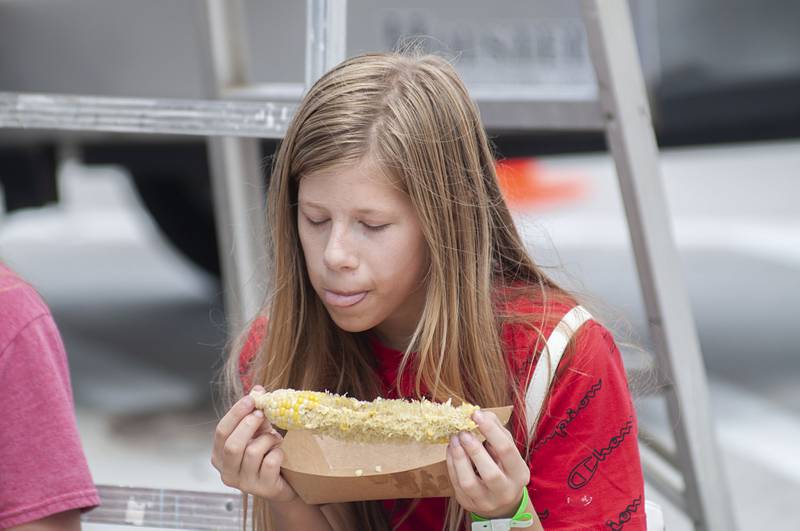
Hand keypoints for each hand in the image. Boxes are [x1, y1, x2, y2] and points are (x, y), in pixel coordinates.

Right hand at [211, 385, 296, 501]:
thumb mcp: (257, 432)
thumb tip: (257, 389)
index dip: (235, 413)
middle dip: (248, 425)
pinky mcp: (262, 488)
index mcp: (219, 455)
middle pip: (232, 445)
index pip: (220, 432)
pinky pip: (270, 462)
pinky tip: (280, 453)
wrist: (283, 482)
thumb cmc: (265, 454)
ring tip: (275, 439)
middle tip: (261, 414)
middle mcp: (227, 472)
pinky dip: (278, 452)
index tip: (250, 399)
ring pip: (253, 452)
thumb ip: (254, 412)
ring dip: (268, 439)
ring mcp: (244, 483)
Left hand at [445, 410, 530, 518]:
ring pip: (469, 483)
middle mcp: (505, 491)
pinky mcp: (468, 503)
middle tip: (463, 431)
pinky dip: (451, 464)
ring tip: (454, 439)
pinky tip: (451, 449)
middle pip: (490, 473)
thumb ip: (497, 431)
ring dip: (459, 458)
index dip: (491, 431)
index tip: (476, 414)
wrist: (500, 502)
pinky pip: (456, 484)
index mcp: (519, 473)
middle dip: (474, 450)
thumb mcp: (507, 450)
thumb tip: (482, 413)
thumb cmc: (504, 468)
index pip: (507, 451)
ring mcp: (486, 501)